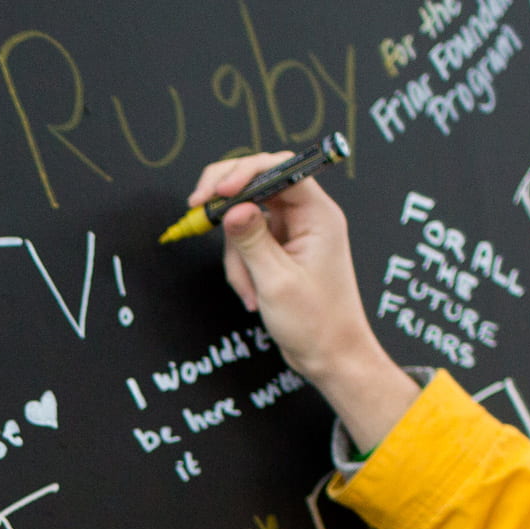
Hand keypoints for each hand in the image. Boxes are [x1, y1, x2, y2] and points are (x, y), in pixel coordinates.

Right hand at [189, 153, 386, 380]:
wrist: (331, 357)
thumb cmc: (318, 324)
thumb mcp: (277, 282)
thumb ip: (252, 241)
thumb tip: (232, 209)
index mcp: (318, 215)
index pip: (280, 169)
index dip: (244, 172)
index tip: (215, 192)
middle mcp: (307, 216)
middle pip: (258, 184)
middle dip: (227, 202)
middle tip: (198, 210)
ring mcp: (293, 232)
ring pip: (246, 218)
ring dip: (236, 254)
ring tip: (249, 289)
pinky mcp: (280, 249)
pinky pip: (247, 242)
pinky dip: (240, 266)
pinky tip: (252, 294)